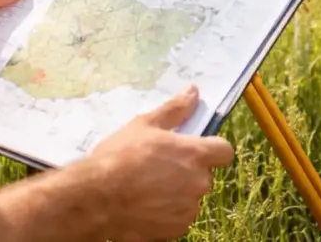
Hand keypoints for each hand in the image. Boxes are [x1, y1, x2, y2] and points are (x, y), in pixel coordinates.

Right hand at [87, 86, 234, 240]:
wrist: (96, 198)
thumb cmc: (119, 157)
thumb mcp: (144, 124)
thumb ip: (175, 110)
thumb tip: (193, 92)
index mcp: (195, 155)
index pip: (224, 151)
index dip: (212, 149)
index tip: (195, 149)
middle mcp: (198, 183)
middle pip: (203, 174)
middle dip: (187, 171)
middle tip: (159, 167)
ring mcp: (188, 209)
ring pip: (190, 197)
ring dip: (177, 193)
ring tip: (147, 187)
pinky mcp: (176, 230)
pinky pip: (178, 217)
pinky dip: (166, 213)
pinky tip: (144, 205)